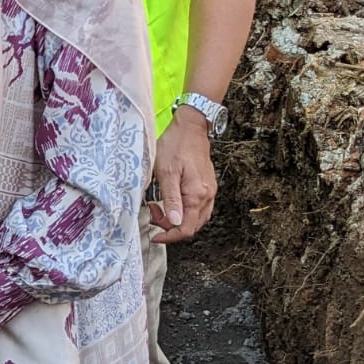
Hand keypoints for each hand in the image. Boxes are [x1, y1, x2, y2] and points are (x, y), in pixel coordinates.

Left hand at [149, 106, 216, 243]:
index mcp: (197, 195)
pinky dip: (185, 213)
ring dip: (177, 221)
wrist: (192, 127)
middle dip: (171, 228)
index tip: (154, 236)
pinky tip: (172, 204)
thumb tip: (174, 223)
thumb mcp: (166, 172)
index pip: (186, 228)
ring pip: (196, 219)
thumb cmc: (175, 146)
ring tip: (159, 208)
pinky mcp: (208, 186)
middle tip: (153, 215)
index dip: (169, 236)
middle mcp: (207, 196)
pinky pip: (199, 209)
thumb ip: (171, 199)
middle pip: (192, 226)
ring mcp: (210, 191)